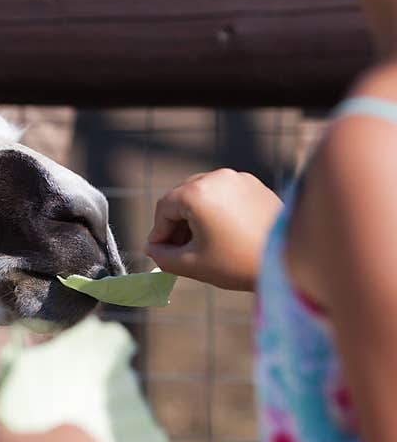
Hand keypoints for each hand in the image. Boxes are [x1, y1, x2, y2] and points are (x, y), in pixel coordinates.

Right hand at [144, 169, 281, 290]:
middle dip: (175, 224)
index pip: (163, 208)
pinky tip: (221, 234)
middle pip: (181, 197)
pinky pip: (223, 194)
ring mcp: (238, 178)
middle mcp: (216, 177)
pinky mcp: (254, 184)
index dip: (158, 233)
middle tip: (177, 251)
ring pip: (202, 194)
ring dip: (194, 217)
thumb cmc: (238, 262)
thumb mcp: (192, 264)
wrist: (290, 259)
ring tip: (200, 244)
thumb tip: (151, 249)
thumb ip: (163, 256)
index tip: (159, 254)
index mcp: (197, 192)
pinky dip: (215, 211)